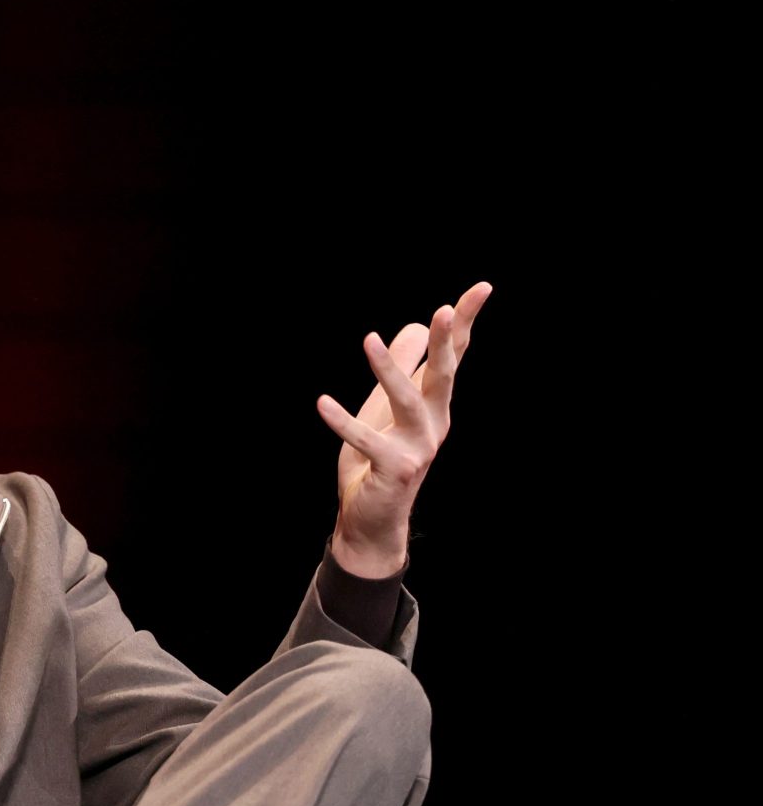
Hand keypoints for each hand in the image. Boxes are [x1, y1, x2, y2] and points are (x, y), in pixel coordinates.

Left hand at [315, 281, 492, 577]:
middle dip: (445, 343)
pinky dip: (343, 421)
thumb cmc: (381, 458)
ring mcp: (418, 447)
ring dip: (389, 370)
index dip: (466, 322)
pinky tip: (322, 402)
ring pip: (406, 402)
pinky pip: (366, 440)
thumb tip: (415, 326)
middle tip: (443, 310)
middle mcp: (434, 423)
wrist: (373, 519)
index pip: (454, 356)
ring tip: (368, 340)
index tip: (483, 287)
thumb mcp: (389, 407)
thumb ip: (404, 369)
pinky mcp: (394, 469)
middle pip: (443, 375)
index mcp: (435, 404)